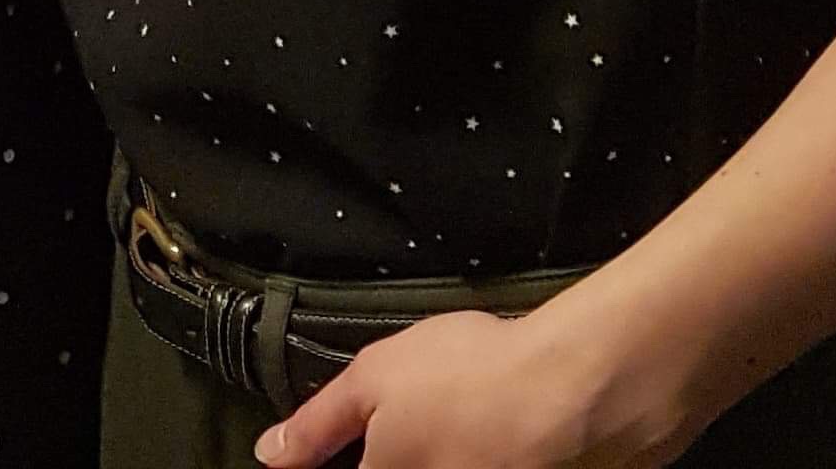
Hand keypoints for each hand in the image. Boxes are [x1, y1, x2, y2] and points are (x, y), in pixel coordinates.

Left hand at [256, 302, 694, 468]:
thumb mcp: (373, 380)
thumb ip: (317, 424)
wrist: (568, 390)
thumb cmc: (462, 376)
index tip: (333, 453)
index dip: (326, 461)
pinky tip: (474, 434)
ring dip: (435, 452)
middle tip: (399, 431)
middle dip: (386, 454)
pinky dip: (468, 454)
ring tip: (445, 425)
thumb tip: (268, 454)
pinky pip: (475, 466)